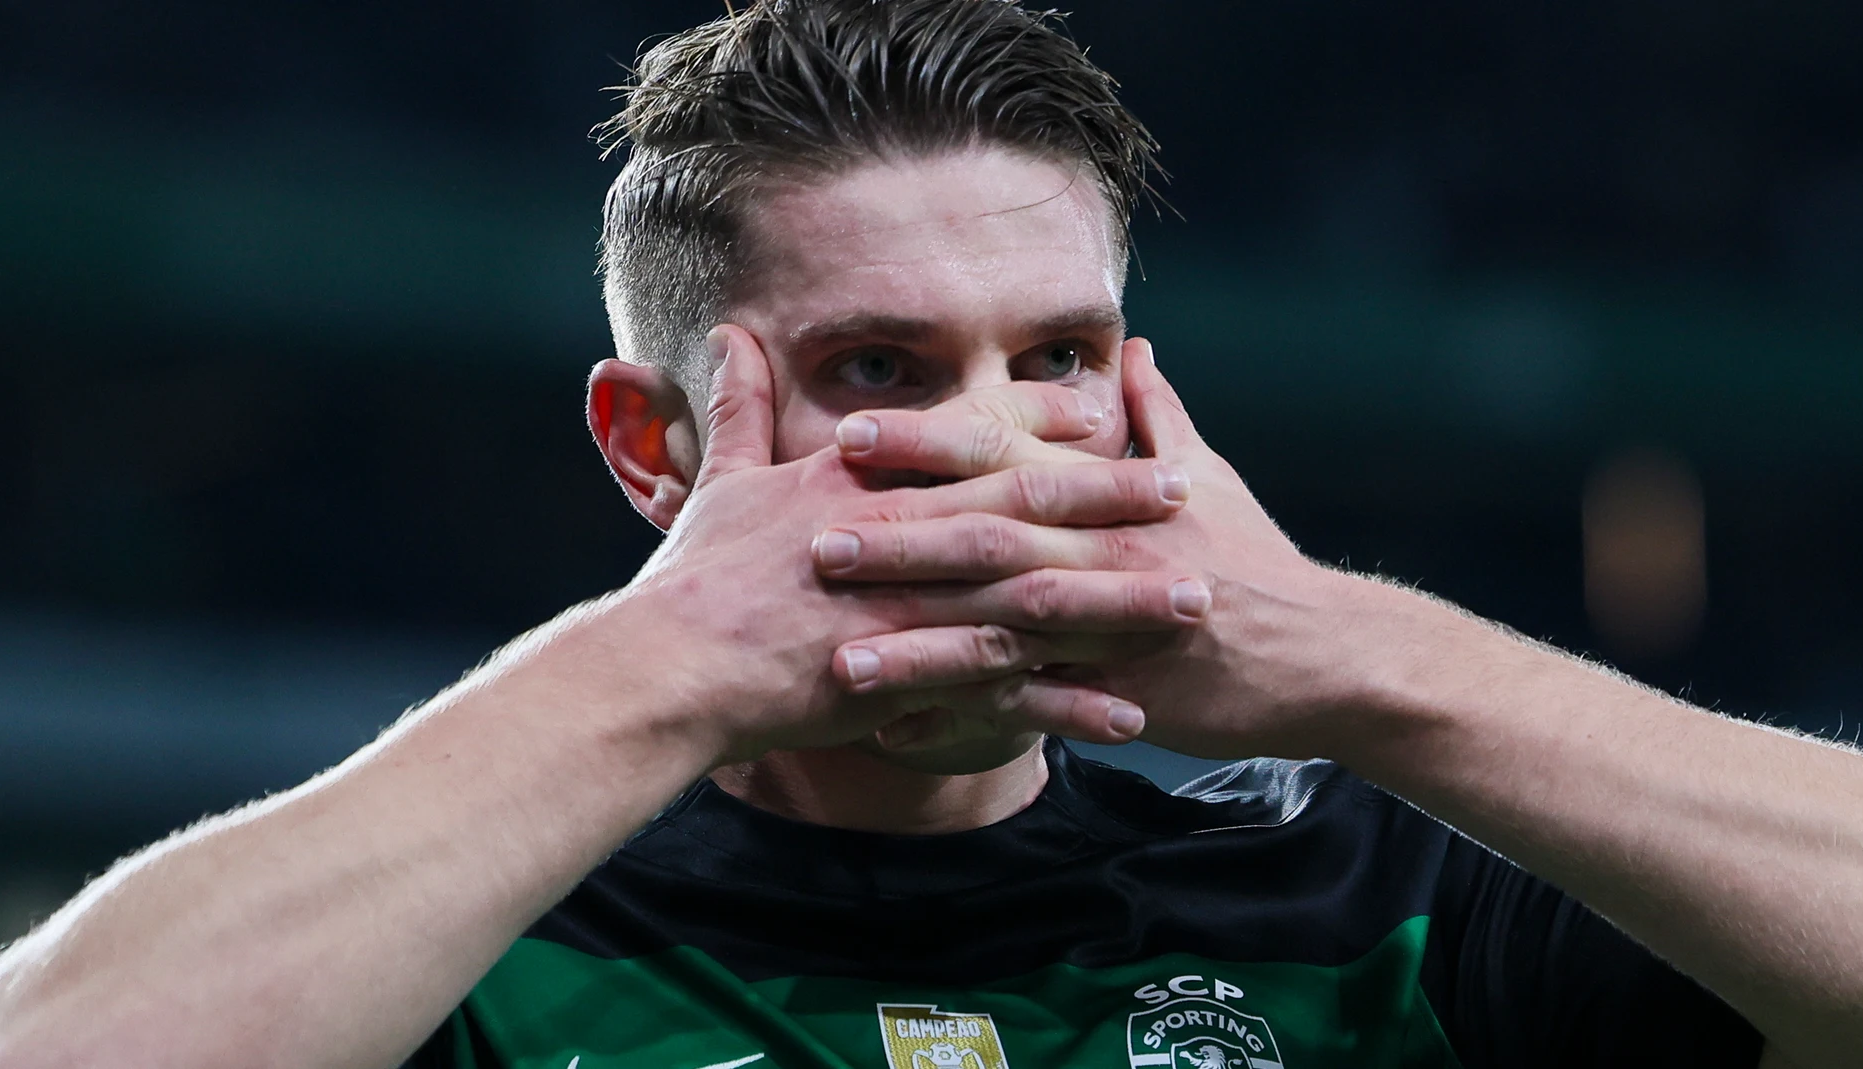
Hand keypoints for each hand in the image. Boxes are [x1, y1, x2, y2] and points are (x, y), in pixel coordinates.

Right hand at [604, 327, 1213, 764]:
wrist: (668, 668)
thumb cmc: (694, 576)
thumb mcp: (722, 478)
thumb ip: (742, 406)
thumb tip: (731, 335)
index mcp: (863, 481)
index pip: (970, 439)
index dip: (1043, 426)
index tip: (1106, 412)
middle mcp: (900, 535)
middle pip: (1026, 510)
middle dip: (1112, 499)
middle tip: (1186, 491)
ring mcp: (909, 609)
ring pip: (1037, 599)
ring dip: (1120, 601)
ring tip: (1193, 602)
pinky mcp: (909, 681)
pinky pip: (1007, 694)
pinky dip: (1071, 703)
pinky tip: (1131, 714)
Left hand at [813, 338, 1367, 759]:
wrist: (1322, 654)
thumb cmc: (1256, 559)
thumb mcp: (1211, 474)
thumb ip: (1158, 415)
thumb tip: (1139, 349)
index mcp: (1108, 495)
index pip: (1003, 456)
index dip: (926, 444)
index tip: (852, 433)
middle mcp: (1100, 552)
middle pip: (985, 537)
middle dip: (896, 536)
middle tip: (809, 535)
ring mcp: (1108, 627)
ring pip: (997, 631)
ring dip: (915, 642)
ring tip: (836, 653)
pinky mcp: (1115, 693)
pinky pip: (1029, 710)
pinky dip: (966, 721)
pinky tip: (901, 733)